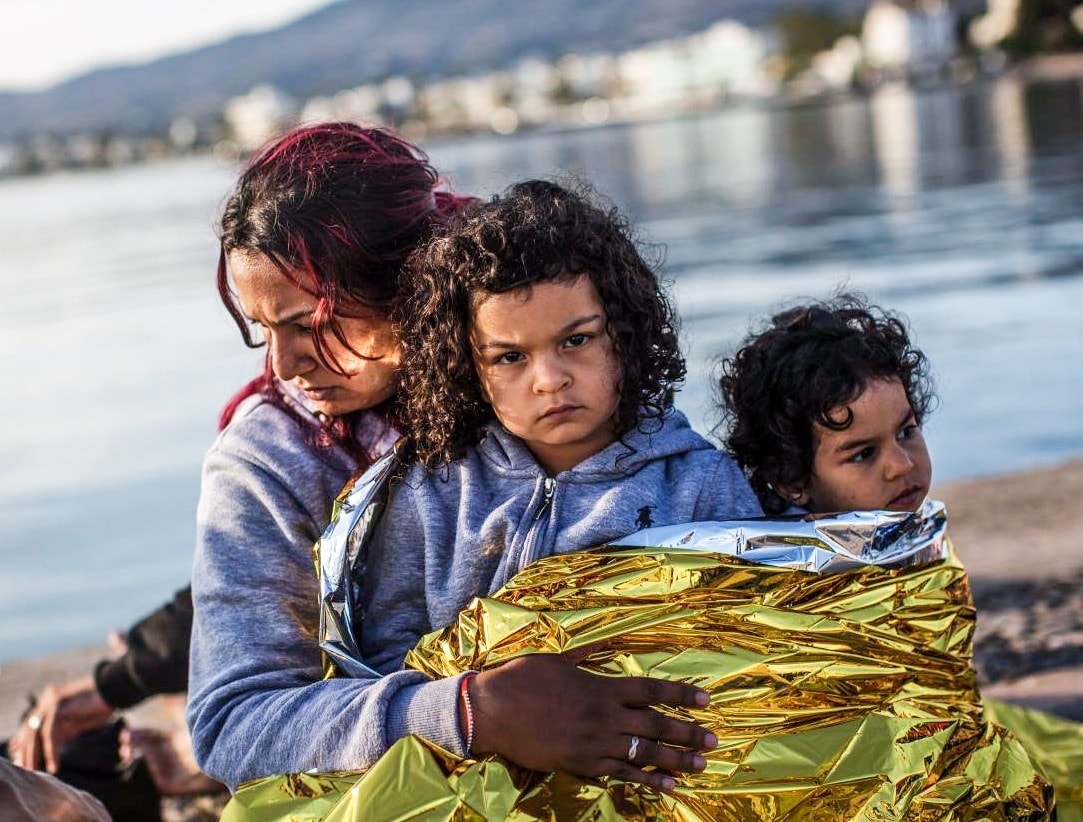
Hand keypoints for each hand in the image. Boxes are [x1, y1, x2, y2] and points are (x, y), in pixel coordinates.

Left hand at [9, 676, 113, 772]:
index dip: (26, 745)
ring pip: (35, 733)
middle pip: (30, 730)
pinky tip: (55, 765)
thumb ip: (65, 729)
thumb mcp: (79, 720)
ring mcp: (50, 700)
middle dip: (27, 752)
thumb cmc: (102, 704)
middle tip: (29, 770)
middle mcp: (47, 698)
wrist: (117, 688)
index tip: (27, 763)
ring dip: (35, 755)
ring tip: (38, 772)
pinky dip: (51, 751)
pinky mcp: (58, 705)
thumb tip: (53, 745)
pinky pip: (49, 733)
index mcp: (50, 700)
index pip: (31, 726)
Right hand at [468, 654, 714, 792]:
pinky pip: (622, 775)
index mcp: (601, 686)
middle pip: (656, 725)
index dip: (681, 694)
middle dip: (688, 734)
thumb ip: (587, 659)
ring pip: (645, 754)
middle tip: (713, 742)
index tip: (706, 700)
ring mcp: (595, 743)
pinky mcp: (582, 764)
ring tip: (700, 766)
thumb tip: (607, 644)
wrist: (492, 710)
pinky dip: (646, 781)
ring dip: (676, 761)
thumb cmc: (522, 678)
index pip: (651, 689)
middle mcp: (604, 716)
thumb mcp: (558, 659)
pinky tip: (667, 787)